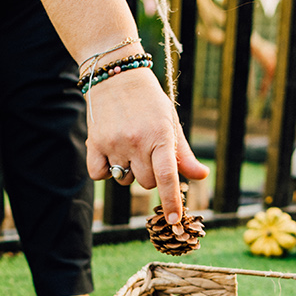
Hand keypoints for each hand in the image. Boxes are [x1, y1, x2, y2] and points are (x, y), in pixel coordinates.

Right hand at [84, 68, 208, 224]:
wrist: (116, 75)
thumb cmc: (149, 101)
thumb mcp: (170, 122)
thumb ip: (184, 153)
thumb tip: (201, 176)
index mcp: (160, 135)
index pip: (167, 175)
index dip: (172, 200)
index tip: (174, 221)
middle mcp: (137, 141)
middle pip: (146, 183)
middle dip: (150, 175)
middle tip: (147, 152)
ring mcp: (114, 143)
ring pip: (124, 181)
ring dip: (128, 171)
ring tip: (127, 145)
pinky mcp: (94, 144)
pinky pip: (100, 175)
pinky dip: (105, 171)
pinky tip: (110, 152)